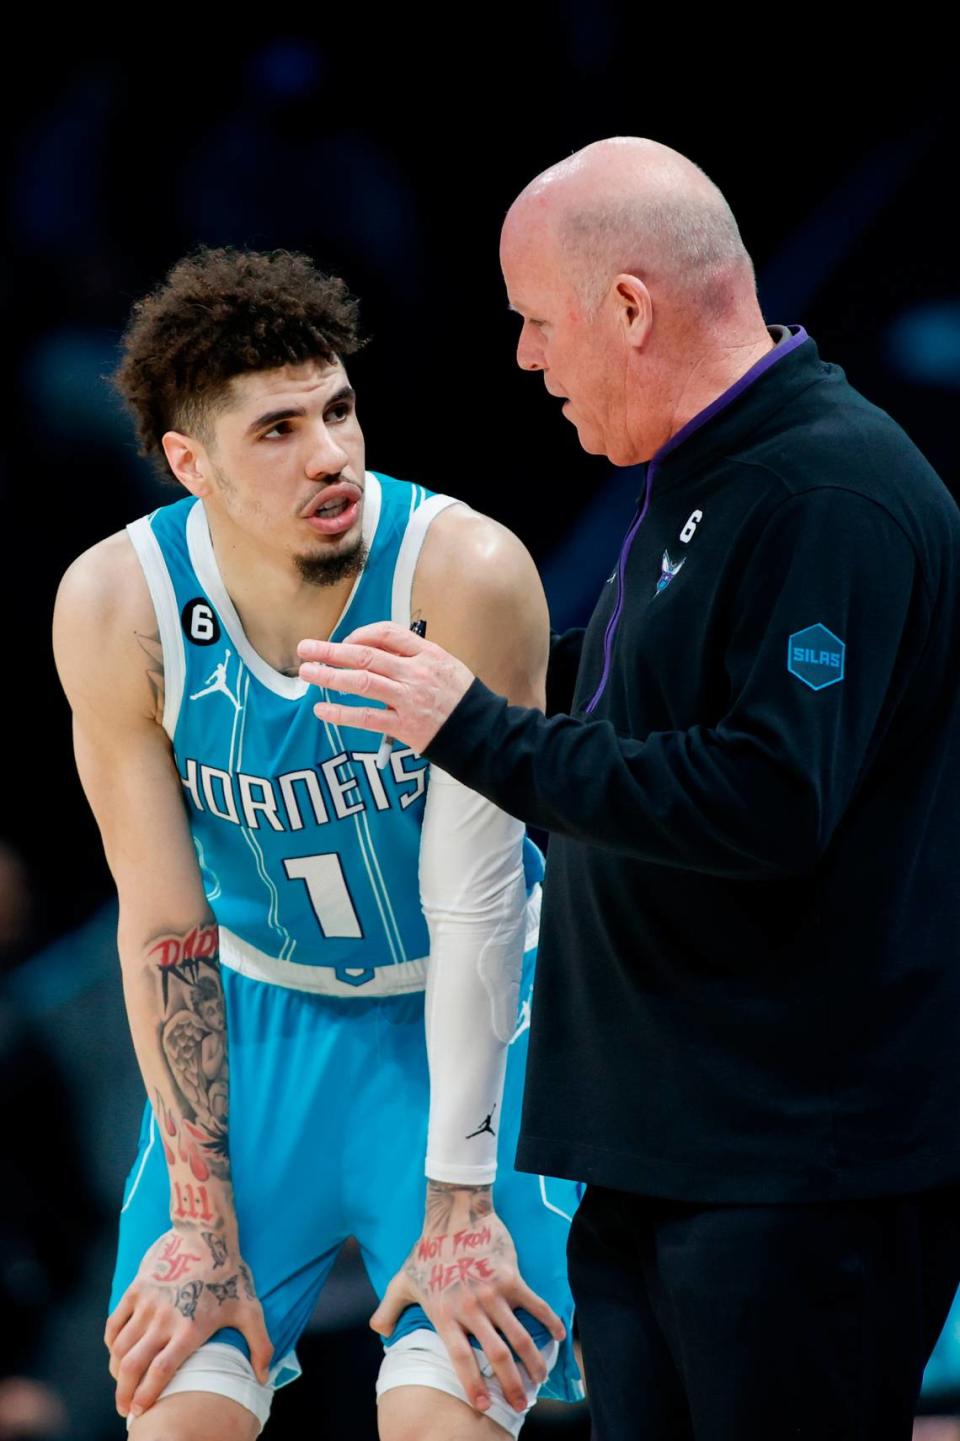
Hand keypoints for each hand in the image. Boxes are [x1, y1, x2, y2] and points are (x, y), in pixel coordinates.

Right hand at [104, 1226, 271, 1418]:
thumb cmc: (230, 1272)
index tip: (138, 1411)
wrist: (206, 1232)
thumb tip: (262, 1377)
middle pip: (133, 1366)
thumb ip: (260, 1345)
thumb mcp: (250, 1308)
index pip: (161, 1371)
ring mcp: (148, 1304)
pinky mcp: (136, 1289)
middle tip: (124, 1408)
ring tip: (121, 1382)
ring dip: (116, 1370)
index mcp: (190, 1329)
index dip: (146, 1395)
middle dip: (123, 1393)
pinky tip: (116, 1352)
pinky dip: (111, 1343)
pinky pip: (114, 1323)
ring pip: (120, 1347)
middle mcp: (164, 1319)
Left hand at [297, 623, 473, 753]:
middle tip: (306, 649)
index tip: (344, 642)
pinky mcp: (404, 726)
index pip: (387, 633)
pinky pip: (366, 717)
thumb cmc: (461, 699)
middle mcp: (416, 673)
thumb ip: (413, 657)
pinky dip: (341, 713)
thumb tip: (373, 651)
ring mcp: (409, 699)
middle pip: (366, 655)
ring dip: (330, 676)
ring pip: (361, 682)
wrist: (482, 733)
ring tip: (307, 673)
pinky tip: (322, 710)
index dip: (360, 635)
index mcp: (427, 654)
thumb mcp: (445, 666)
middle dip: (331, 651)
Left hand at [370, 1182, 564, 1414]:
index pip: (461, 1358)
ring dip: (533, 1362)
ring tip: (540, 1378)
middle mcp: (470, 1308)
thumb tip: (378, 1331)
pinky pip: (535, 1305)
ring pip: (519, 1337)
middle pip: (496, 1355)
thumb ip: (388, 1308)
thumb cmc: (427, 1249)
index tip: (483, 1405)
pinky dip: (550, 1322)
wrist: (454, 1214)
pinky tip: (559, 1336)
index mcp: (445, 1314)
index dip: (473, 1384)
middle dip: (512, 1384)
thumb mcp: (402, 1280)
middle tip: (521, 1403)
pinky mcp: (511, 1277)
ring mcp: (493, 1293)